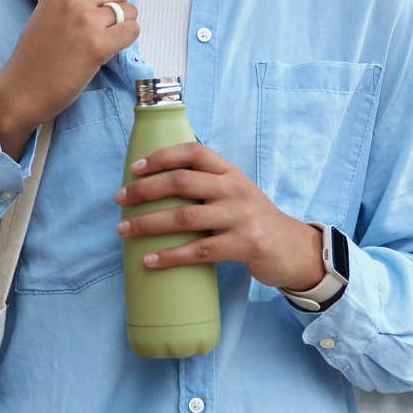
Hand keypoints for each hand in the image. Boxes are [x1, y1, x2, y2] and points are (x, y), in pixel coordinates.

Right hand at [0, 0, 137, 158]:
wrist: (22, 89)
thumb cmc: (33, 59)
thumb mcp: (46, 16)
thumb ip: (70, 3)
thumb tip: (104, 1)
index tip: (102, 8)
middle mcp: (72, 2)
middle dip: (118, 9)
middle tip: (107, 28)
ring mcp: (86, 22)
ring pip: (128, 11)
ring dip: (124, 25)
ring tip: (109, 40)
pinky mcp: (98, 46)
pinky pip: (131, 31)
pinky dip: (128, 38)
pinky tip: (113, 48)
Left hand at [112, 142, 324, 292]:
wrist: (292, 249)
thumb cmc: (253, 221)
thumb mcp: (236, 193)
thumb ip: (207, 185)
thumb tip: (157, 186)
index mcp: (230, 172)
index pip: (193, 152)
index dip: (161, 156)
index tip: (135, 169)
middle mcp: (235, 189)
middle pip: (181, 182)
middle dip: (144, 190)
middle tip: (119, 199)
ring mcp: (240, 217)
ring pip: (184, 217)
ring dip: (148, 224)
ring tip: (124, 230)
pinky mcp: (244, 245)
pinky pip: (198, 251)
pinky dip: (170, 256)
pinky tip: (150, 260)